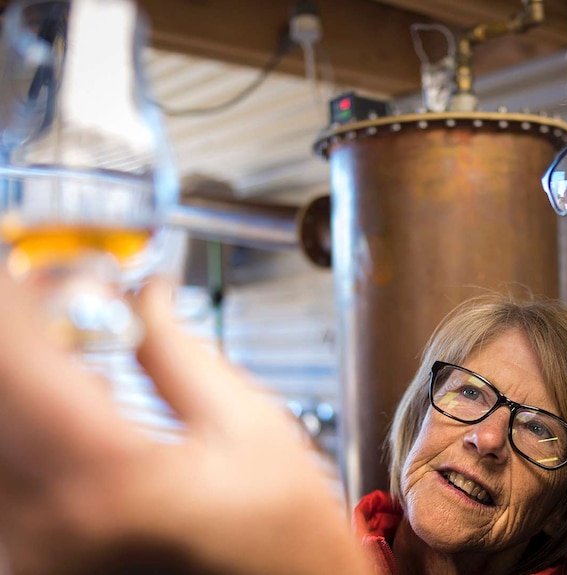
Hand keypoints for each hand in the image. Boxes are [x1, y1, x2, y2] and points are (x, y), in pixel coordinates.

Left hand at [0, 273, 369, 574]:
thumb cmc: (288, 539)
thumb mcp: (250, 426)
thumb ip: (177, 349)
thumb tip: (144, 293)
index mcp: (110, 480)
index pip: (15, 357)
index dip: (24, 295)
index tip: (60, 270)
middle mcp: (45, 527)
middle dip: (26, 329)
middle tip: (73, 297)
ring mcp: (29, 553)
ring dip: (27, 372)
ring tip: (84, 344)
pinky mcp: (32, 561)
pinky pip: (4, 472)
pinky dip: (27, 418)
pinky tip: (80, 401)